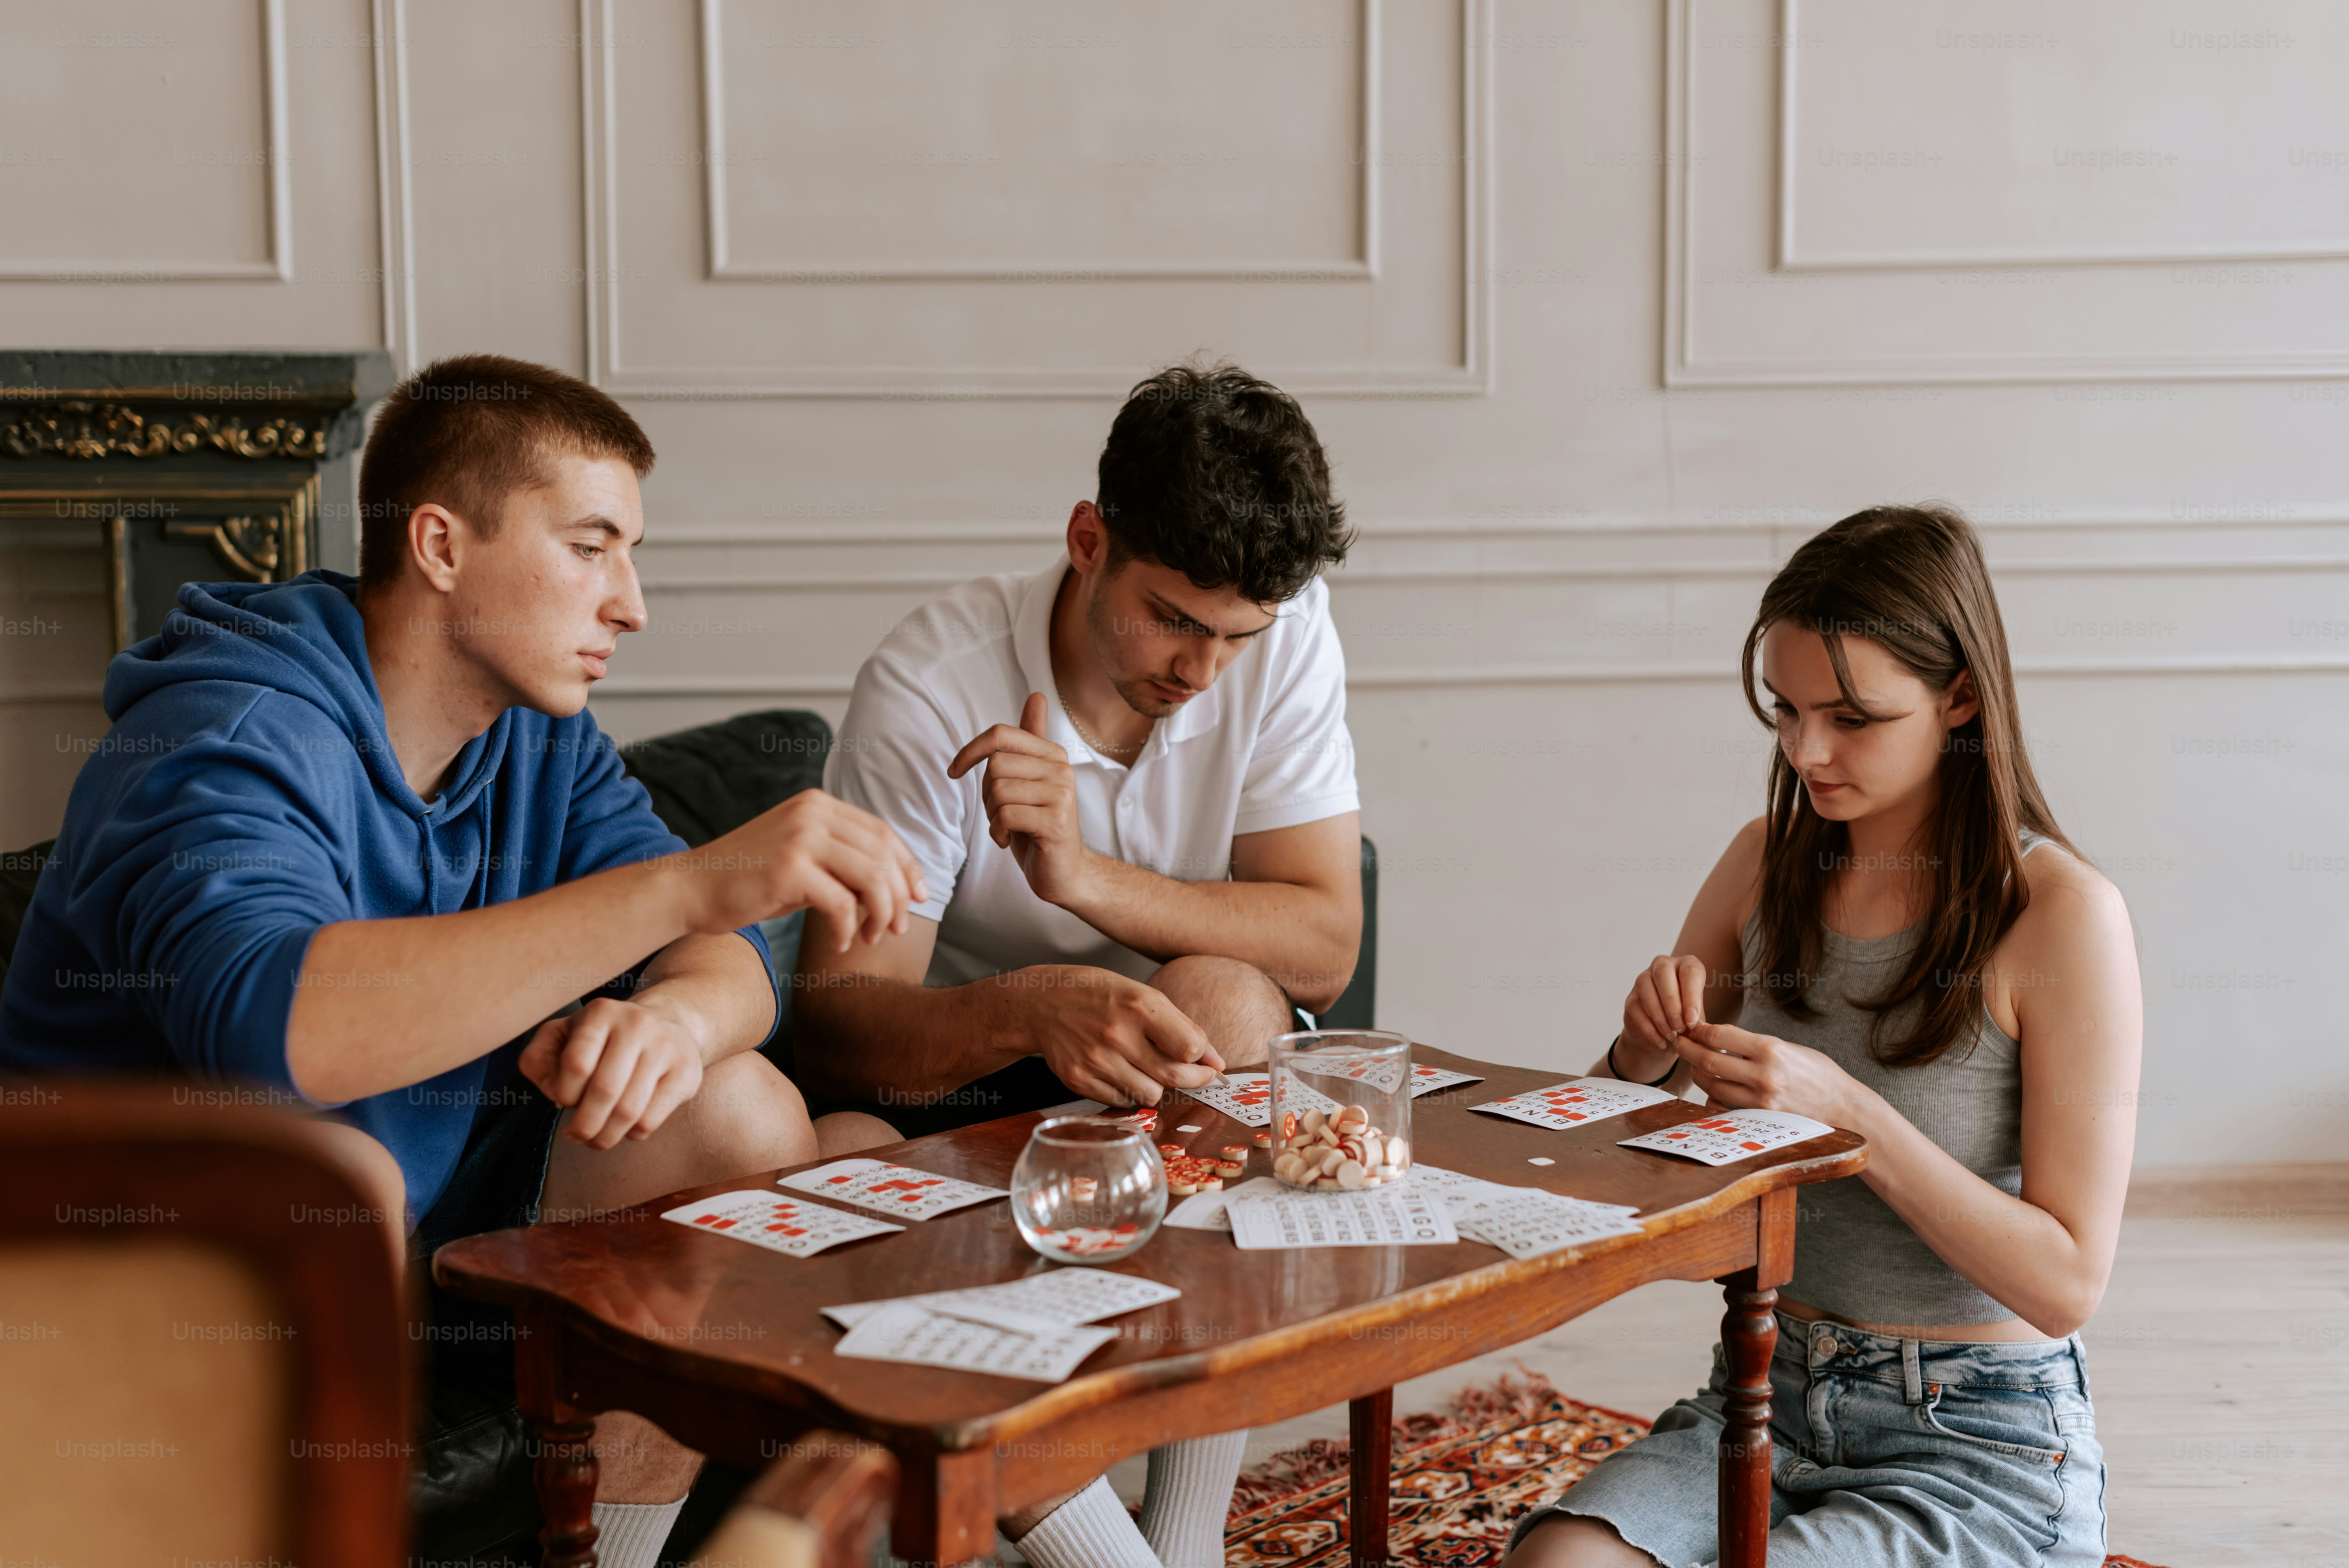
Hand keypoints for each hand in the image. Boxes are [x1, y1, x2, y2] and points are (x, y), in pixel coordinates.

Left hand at [518, 996, 705, 1149]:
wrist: (671, 1023)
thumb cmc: (604, 1037)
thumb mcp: (563, 1036)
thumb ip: (538, 1060)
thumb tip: (553, 1094)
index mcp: (601, 1013)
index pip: (576, 1064)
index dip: (564, 1093)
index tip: (563, 1101)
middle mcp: (637, 1024)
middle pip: (604, 1091)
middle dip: (584, 1125)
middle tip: (575, 1136)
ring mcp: (665, 1048)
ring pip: (630, 1111)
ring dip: (606, 1136)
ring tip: (596, 1140)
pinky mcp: (686, 1072)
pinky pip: (652, 1119)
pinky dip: (632, 1133)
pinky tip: (625, 1127)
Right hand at [682, 789, 927, 951]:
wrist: (692, 888)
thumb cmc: (750, 880)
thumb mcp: (802, 858)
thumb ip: (842, 861)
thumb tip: (897, 886)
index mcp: (818, 804)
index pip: (882, 832)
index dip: (908, 867)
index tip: (920, 897)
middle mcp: (812, 813)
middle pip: (883, 854)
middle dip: (899, 896)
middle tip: (896, 928)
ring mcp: (801, 838)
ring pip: (871, 877)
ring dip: (880, 914)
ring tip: (870, 937)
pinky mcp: (789, 869)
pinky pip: (842, 904)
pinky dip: (848, 930)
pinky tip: (841, 945)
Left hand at [947, 692, 1094, 906]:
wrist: (1065, 872)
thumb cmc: (1039, 826)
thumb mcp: (1030, 780)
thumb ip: (1030, 741)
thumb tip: (1036, 696)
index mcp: (1053, 755)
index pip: (1002, 734)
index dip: (970, 750)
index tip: (954, 771)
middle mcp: (1061, 769)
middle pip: (995, 765)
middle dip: (986, 795)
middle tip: (1000, 814)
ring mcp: (1061, 795)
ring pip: (998, 791)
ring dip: (992, 816)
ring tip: (1007, 828)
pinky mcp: (1056, 822)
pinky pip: (1005, 816)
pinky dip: (997, 833)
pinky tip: (1008, 841)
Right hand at [998, 965, 1223, 1106]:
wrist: (1041, 1003)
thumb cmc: (1098, 994)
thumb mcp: (1143, 995)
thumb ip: (1183, 1027)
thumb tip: (1216, 1061)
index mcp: (1138, 1006)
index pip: (1189, 1048)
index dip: (1202, 1058)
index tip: (1204, 1059)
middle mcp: (1117, 1034)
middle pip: (1174, 1076)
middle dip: (1193, 1080)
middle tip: (1196, 1076)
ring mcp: (1095, 1060)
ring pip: (1150, 1095)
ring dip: (1157, 1086)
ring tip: (1146, 1067)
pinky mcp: (1078, 1080)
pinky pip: (1121, 1101)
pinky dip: (1129, 1091)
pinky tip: (1120, 1070)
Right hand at [1625, 952, 1710, 1048]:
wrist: (1664, 1033)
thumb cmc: (1686, 1018)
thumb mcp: (1697, 1016)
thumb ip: (1697, 1017)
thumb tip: (1694, 1022)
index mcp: (1687, 965)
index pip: (1690, 972)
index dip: (1691, 996)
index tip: (1692, 1020)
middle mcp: (1664, 965)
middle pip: (1663, 973)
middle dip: (1672, 1003)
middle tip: (1680, 1027)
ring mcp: (1644, 979)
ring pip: (1645, 986)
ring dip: (1659, 1014)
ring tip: (1671, 1035)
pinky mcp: (1631, 997)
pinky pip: (1636, 1007)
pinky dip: (1649, 1027)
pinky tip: (1660, 1041)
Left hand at [1672, 1020, 1875, 1129]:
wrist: (1842, 1106)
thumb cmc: (1816, 1072)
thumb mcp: (1788, 1048)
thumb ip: (1754, 1044)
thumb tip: (1718, 1036)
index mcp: (1771, 1049)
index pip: (1719, 1035)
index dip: (1699, 1030)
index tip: (1691, 1027)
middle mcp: (1763, 1075)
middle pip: (1708, 1061)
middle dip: (1687, 1050)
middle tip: (1679, 1043)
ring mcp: (1760, 1100)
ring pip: (1711, 1085)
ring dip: (1697, 1074)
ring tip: (1694, 1065)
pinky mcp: (1760, 1119)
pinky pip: (1725, 1106)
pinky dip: (1713, 1096)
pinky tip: (1712, 1088)